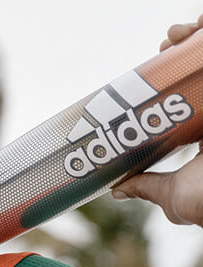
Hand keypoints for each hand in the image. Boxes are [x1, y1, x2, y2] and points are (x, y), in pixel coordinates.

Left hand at [112, 15, 202, 225]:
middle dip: (186, 47)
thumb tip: (117, 190)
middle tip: (166, 43)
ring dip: (197, 36)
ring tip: (176, 34)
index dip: (176, 76)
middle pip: (202, 72)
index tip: (157, 59)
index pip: (192, 94)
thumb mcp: (170, 194)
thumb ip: (146, 186)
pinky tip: (200, 25)